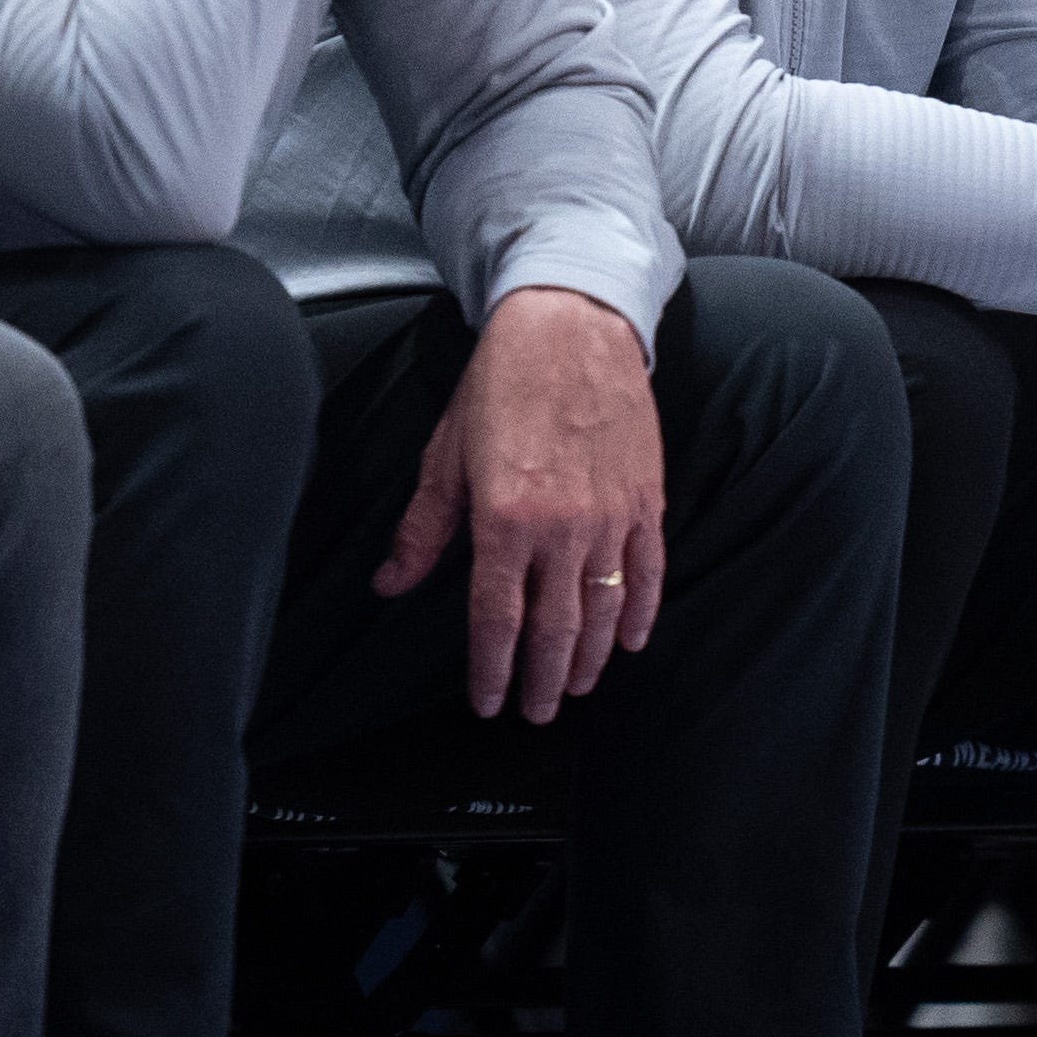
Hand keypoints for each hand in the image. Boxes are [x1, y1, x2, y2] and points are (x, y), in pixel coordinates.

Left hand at [371, 288, 663, 720]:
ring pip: (603, 610)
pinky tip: (630, 640)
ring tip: (574, 686)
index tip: (489, 703)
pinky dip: (639, 612)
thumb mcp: (447, 453)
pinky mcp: (645, 499)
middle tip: (535, 712)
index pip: (496, 619)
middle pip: (554, 629)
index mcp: (505, 519)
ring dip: (588, 658)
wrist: (571, 324)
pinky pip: (647, 572)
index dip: (492, 670)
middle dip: (542, 680)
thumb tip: (389, 584)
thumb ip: (423, 529)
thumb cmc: (503, 381)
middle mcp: (563, 528)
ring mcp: (611, 516)